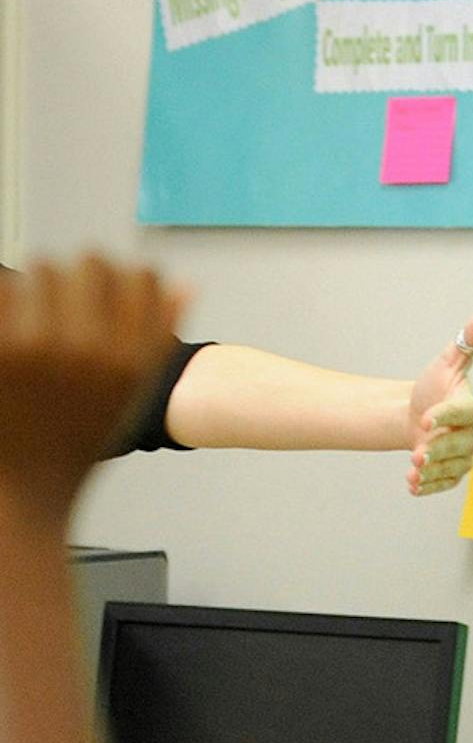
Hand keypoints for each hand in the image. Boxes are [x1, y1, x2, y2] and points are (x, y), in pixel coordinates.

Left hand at [0, 257, 186, 526]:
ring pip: (45, 267)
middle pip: (92, 262)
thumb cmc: (83, 434)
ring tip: (37, 303)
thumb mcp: (134, 389)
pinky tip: (15, 316)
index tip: (114, 283)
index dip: (129, 275)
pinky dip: (10, 296)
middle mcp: (92, 350)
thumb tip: (184, 284)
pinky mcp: (0, 350)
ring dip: (43, 279)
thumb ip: (161, 333)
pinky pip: (6, 292)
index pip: (142, 278)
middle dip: (82, 272)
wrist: (32, 481)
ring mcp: (42, 348)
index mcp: (131, 358)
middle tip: (68, 291)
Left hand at [406, 301, 472, 497]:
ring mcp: (462, 456)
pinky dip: (429, 487)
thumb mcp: (449, 359)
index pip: (466, 413)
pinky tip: (413, 485)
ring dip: (432, 472)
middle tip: (418, 455)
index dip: (448, 415)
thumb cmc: (432, 386)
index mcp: (471, 408)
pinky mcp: (450, 473)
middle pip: (461, 446)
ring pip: (453, 467)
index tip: (427, 418)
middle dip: (439, 451)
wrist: (412, 414)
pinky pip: (445, 483)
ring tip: (412, 471)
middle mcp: (471, 434)